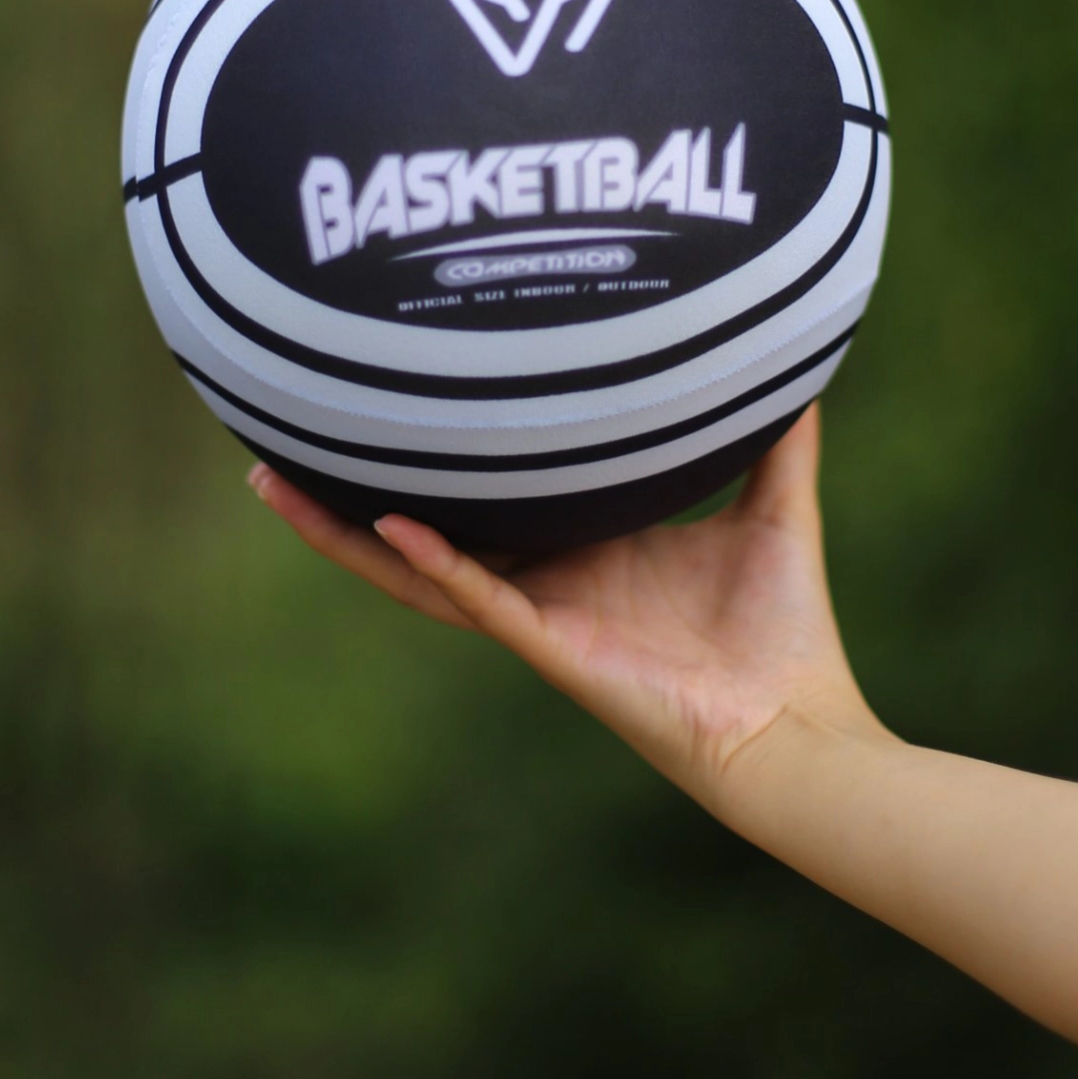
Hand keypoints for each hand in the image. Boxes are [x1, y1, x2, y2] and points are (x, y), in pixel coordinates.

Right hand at [249, 406, 882, 812]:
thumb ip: (778, 437)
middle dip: (345, 499)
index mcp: (583, 549)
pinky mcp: (553, 650)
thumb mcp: (774, 508)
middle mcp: (546, 582)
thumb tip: (793, 351)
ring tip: (278, 486)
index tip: (383, 404)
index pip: (485, 500)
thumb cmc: (785, 633)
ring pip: (417, 572)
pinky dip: (434, 563)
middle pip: (420, 534)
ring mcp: (539, 619)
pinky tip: (389, 523)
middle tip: (277, 448)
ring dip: (346, 536)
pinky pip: (479, 603)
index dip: (429, 461)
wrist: (800, 728)